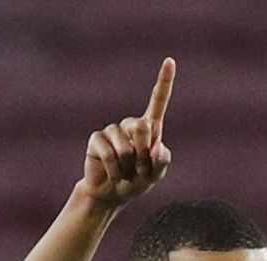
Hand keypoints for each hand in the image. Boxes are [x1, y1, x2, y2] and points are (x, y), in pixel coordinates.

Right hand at [78, 57, 175, 205]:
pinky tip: (113, 174)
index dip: (164, 82)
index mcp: (150, 128)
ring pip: (126, 147)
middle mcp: (130, 124)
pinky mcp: (96, 139)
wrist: (111, 194)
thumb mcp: (155, 174)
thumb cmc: (136, 182)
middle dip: (143, 155)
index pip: (158, 102)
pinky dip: (115, 170)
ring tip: (124, 172)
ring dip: (128, 166)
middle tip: (138, 169)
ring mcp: (112, 130)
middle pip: (143, 128)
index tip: (170, 61)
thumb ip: (161, 161)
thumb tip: (155, 147)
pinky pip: (109, 154)